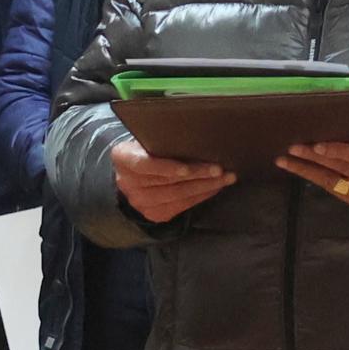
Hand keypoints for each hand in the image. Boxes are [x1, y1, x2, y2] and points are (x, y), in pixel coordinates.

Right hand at [111, 135, 234, 223]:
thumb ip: (162, 139)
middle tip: (219, 170)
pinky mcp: (154, 214)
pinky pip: (182, 206)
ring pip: (177, 196)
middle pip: (167, 182)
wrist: (132, 174)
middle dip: (197, 175)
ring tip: (225, 179)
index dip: (166, 167)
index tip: (187, 169)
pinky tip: (214, 187)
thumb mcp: (147, 139)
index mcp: (123, 158)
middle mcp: (128, 183)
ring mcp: (140, 202)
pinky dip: (200, 196)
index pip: (144, 164)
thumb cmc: (146, 149)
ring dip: (205, 187)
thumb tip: (196, 135)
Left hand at [277, 118, 348, 218]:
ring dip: (307, 172)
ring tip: (285, 161)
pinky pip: (338, 192)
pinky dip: (320, 180)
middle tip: (291, 147)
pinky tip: (304, 170)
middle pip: (341, 170)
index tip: (315, 145)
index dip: (337, 152)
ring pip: (334, 184)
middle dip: (313, 158)